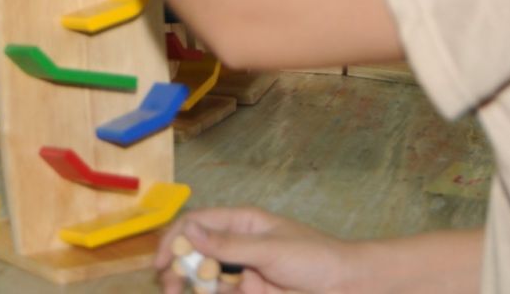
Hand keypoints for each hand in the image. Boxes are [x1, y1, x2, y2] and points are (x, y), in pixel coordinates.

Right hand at [156, 207, 359, 293]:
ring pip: (207, 280)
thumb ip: (229, 244)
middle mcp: (238, 246)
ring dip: (196, 288)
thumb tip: (189, 230)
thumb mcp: (270, 249)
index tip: (161, 262)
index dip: (174, 239)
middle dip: (179, 269)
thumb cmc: (314, 258)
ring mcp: (243, 272)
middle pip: (196, 254)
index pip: (197, 223)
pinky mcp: (251, 293)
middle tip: (170, 288)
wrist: (347, 287)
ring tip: (192, 293)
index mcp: (242, 223)